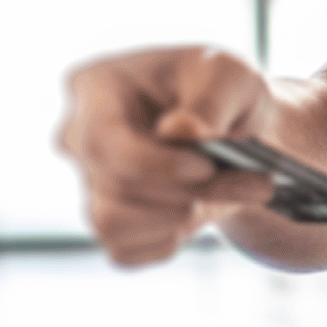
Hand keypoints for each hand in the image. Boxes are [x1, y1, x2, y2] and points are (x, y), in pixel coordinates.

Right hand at [57, 46, 279, 265]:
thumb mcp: (231, 76)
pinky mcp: (105, 222)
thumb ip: (211, 100)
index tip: (205, 167)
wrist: (234, 133)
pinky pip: (125, 249)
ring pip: (113, 223)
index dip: (153, 164)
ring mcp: (87, 182)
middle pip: (114, 184)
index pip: (101, 138)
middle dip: (187, 190)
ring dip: (181, 216)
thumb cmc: (222, 92)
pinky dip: (171, 237)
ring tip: (229, 190)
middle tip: (249, 180)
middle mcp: (78, 137)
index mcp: (95, 86)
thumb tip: (181, 131)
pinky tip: (196, 206)